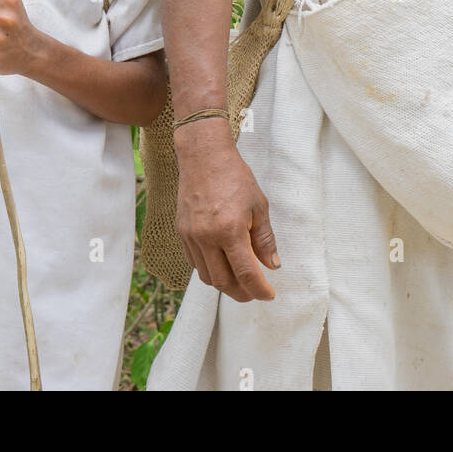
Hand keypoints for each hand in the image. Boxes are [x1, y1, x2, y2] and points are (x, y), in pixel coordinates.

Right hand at [175, 120, 279, 302]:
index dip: (259, 290)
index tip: (269, 295)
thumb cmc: (234, 176)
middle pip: (223, 282)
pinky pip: (194, 263)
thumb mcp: (258, 205)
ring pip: (206, 277)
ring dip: (224, 284)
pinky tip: (220, 265)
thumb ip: (265, 239)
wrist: (204, 156)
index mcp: (229, 230)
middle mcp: (206, 237)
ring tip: (239, 281)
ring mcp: (191, 236)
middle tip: (255, 292)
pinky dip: (208, 270)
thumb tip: (271, 265)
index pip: (246, 273)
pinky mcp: (181, 232)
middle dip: (241, 293)